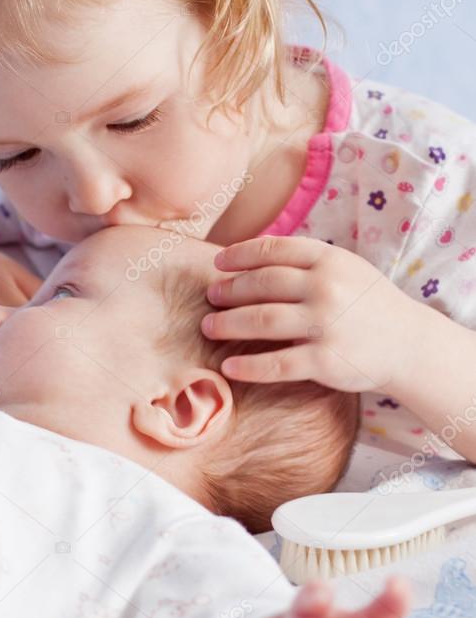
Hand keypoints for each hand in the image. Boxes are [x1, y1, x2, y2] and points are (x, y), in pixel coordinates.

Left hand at [202, 236, 419, 393]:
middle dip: (229, 290)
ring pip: (263, 320)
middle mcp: (325, 288)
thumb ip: (305, 261)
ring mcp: (325, 324)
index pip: (272, 250)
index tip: (217, 265)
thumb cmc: (367, 303)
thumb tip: (249, 256)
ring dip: (228, 324)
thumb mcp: (344, 268)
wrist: (409, 344)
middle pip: (262, 284)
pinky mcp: (326, 360)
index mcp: (328, 260)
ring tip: (208, 327)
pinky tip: (229, 367)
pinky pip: (277, 363)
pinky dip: (249, 366)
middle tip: (210, 297)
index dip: (238, 256)